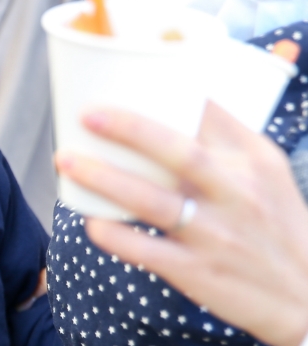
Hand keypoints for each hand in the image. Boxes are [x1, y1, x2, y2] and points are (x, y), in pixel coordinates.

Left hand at [56, 103, 307, 345]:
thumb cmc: (279, 227)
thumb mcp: (268, 176)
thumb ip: (228, 140)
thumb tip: (183, 97)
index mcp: (255, 162)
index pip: (213, 116)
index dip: (170, 91)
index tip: (124, 73)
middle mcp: (237, 194)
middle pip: (180, 153)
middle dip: (130, 129)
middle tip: (87, 113)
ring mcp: (216, 235)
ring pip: (153, 202)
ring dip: (105, 179)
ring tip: (66, 160)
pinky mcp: (198, 273)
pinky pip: (146, 252)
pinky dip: (115, 236)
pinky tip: (90, 221)